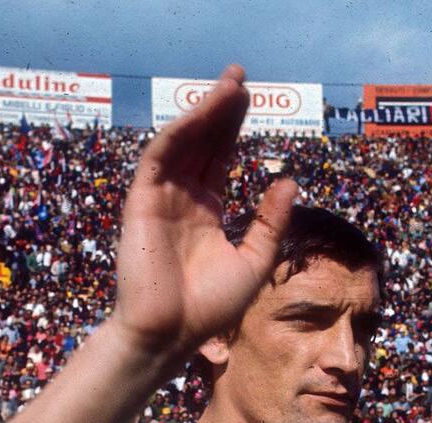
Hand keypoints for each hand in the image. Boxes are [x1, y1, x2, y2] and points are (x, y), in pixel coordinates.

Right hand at [112, 64, 297, 359]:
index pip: (219, 160)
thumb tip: (289, 180)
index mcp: (206, 213)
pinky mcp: (142, 202)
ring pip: (183, 144)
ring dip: (203, 112)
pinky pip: (161, 157)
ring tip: (230, 86)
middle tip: (241, 78)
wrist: (171, 335)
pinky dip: (181, 131)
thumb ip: (270, 222)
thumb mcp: (254, 261)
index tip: (250, 100)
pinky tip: (203, 111)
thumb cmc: (209, 309)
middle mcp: (183, 200)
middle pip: (203, 144)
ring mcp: (161, 199)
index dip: (233, 129)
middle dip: (221, 110)